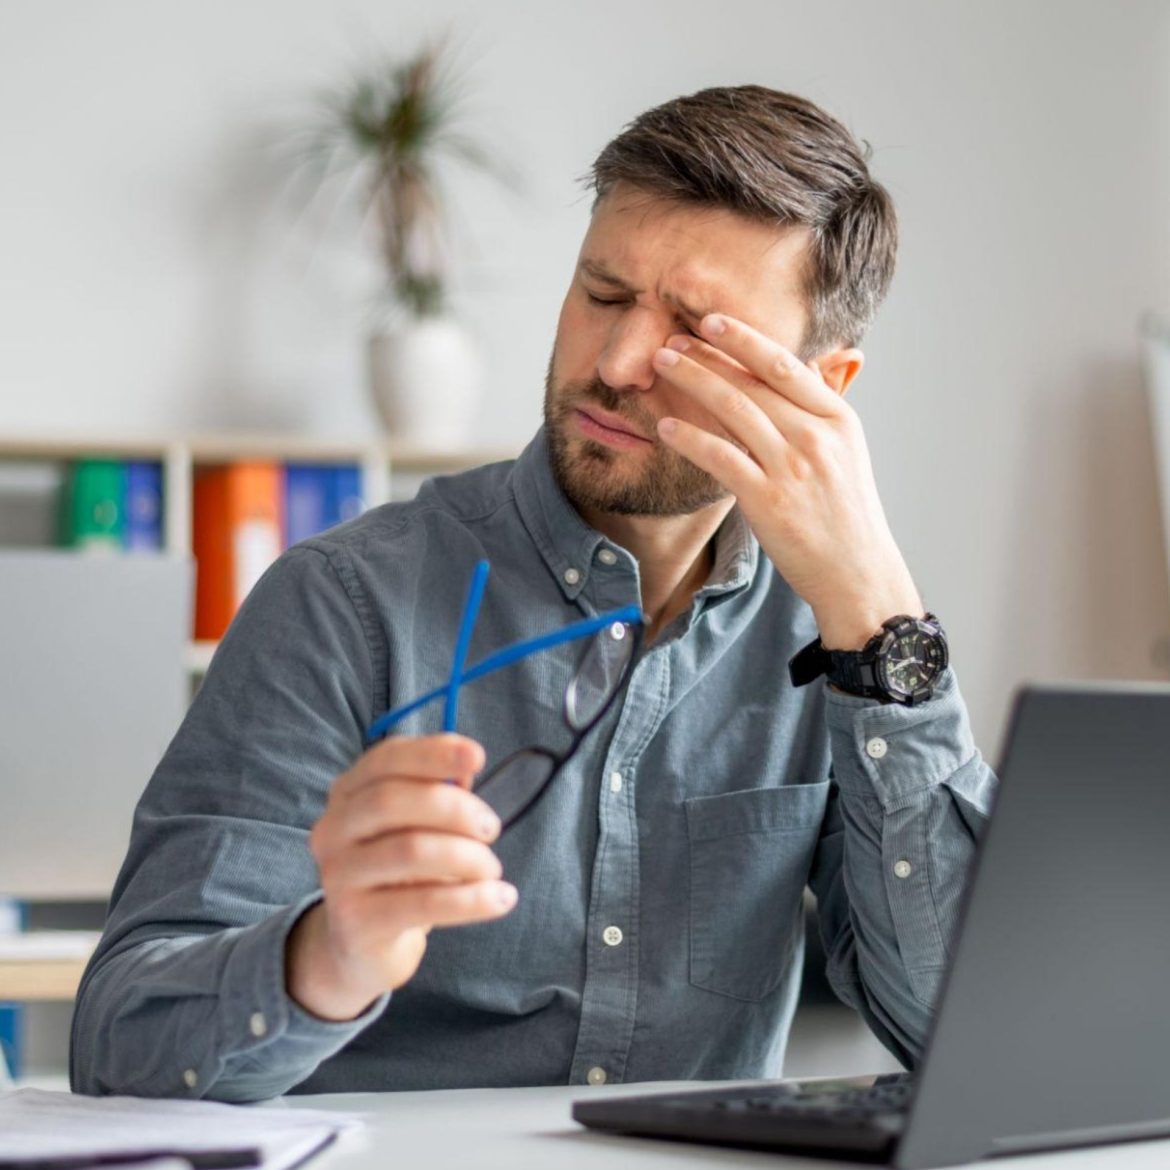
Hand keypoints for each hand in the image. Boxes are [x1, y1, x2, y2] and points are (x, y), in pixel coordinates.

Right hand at [286, 734, 516, 1020]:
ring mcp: (338, 877)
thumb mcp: (417, 826)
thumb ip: (440, 791)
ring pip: (410, 850)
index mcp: (348, 793)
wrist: (363, 944)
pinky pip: (423, 903)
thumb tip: (467, 765)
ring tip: (492, 868)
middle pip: (391, 800)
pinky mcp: (356, 923)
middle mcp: (333, 830)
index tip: (478, 756)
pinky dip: (472, 899)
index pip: (385, 759)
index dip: (433, 753)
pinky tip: (501, 897)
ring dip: (467, 856)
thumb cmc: (400, 871)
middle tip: (491, 828)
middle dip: (454, 808)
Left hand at [652, 313, 921, 649]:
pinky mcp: (768, 502)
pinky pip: (720, 458)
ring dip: (693, 382)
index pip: (785, 365)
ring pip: (734, 410)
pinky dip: (690, 438)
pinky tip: (666, 427)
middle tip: (669, 339)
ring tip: (661, 366)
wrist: (857, 573)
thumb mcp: (846, 451)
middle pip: (753, 381)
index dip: (744, 338)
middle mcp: (816, 437)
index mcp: (837, 418)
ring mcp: (792, 469)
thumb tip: (801, 367)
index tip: (711, 320)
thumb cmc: (845, 513)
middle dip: (707, 355)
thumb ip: (819, 409)